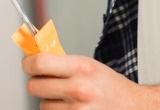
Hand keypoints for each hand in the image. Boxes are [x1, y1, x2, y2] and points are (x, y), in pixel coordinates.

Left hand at [24, 53, 149, 108]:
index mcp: (81, 68)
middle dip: (36, 82)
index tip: (27, 63)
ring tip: (65, 97)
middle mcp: (78, 90)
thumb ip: (62, 61)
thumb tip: (35, 55)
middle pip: (35, 87)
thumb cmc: (110, 86)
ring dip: (49, 101)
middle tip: (44, 79)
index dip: (28, 63)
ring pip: (43, 105)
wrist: (131, 106)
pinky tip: (68, 107)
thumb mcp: (88, 64)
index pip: (40, 63)